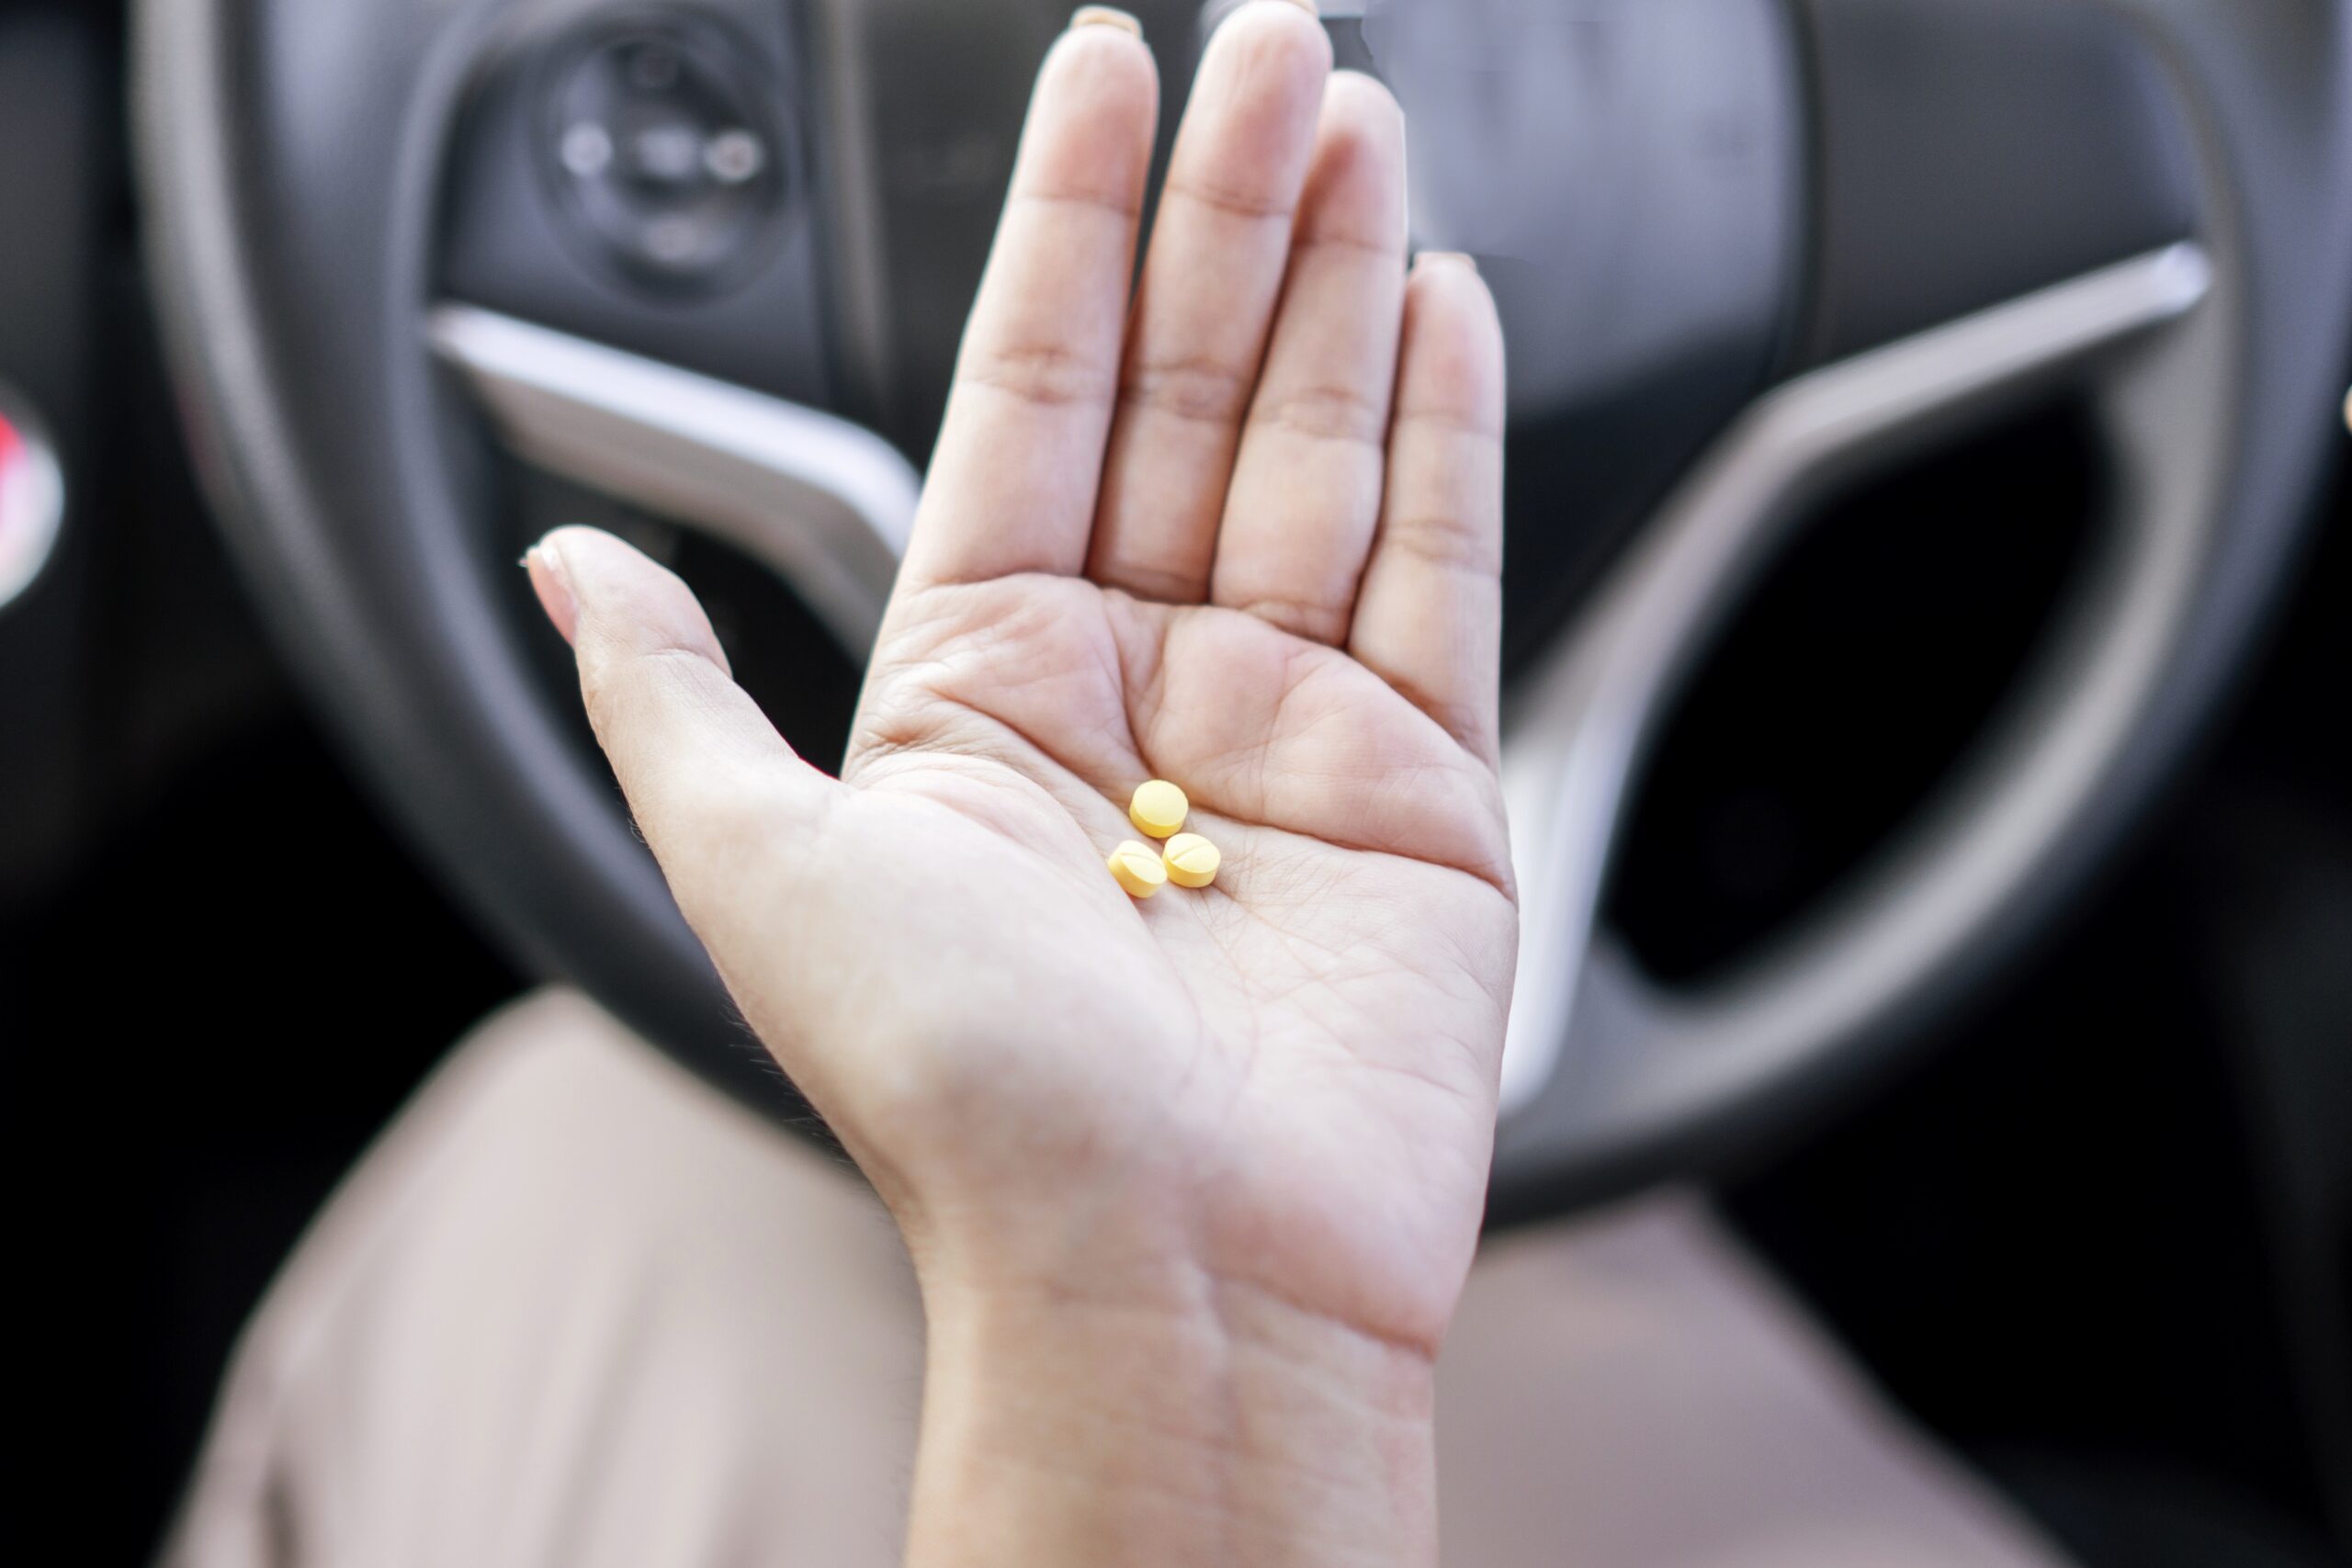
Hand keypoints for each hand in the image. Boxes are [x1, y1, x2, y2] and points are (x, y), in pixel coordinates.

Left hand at [526, 4, 1509, 1560]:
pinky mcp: (1421, 784)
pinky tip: (1448, 306)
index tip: (1105, 81)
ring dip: (1344, 278)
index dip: (1069, 228)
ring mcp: (1286, 725)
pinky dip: (1451, 433)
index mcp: (981, 684)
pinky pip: (1441, 568)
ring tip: (1362, 121)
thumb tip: (572, 567)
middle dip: (1233, 210)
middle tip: (1277, 46)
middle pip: (1194, 392)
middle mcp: (1136, 686)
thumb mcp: (759, 872)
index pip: (1033, 395)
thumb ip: (677, 693)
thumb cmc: (965, 1104)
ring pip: (1321, 448)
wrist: (1166, 1279)